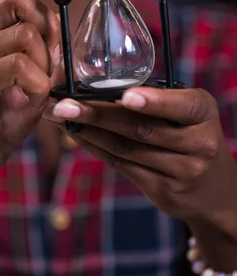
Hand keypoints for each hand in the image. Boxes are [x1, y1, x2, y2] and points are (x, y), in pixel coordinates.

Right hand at [0, 0, 59, 190]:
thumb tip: (63, 29)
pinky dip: (35, 82)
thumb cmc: (6, 114)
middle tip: (52, 60)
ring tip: (39, 86)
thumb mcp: (35, 76)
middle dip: (48, 26)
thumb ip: (46, 50)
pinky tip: (29, 97)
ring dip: (45, 62)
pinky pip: (18, 63)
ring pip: (24, 31)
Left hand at [43, 86, 236, 226]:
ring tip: (60, 116)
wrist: (215, 189)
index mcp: (203, 113)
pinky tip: (77, 134)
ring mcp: (182, 172)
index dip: (153, 102)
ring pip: (126, 149)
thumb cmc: (192, 132)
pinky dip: (96, 147)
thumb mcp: (189, 111)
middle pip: (140, 129)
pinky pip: (122, 166)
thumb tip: (99, 83)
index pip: (180, 106)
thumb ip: (158, 98)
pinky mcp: (163, 192)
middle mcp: (198, 144)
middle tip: (64, 103)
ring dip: (88, 131)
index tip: (126, 96)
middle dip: (97, 114)